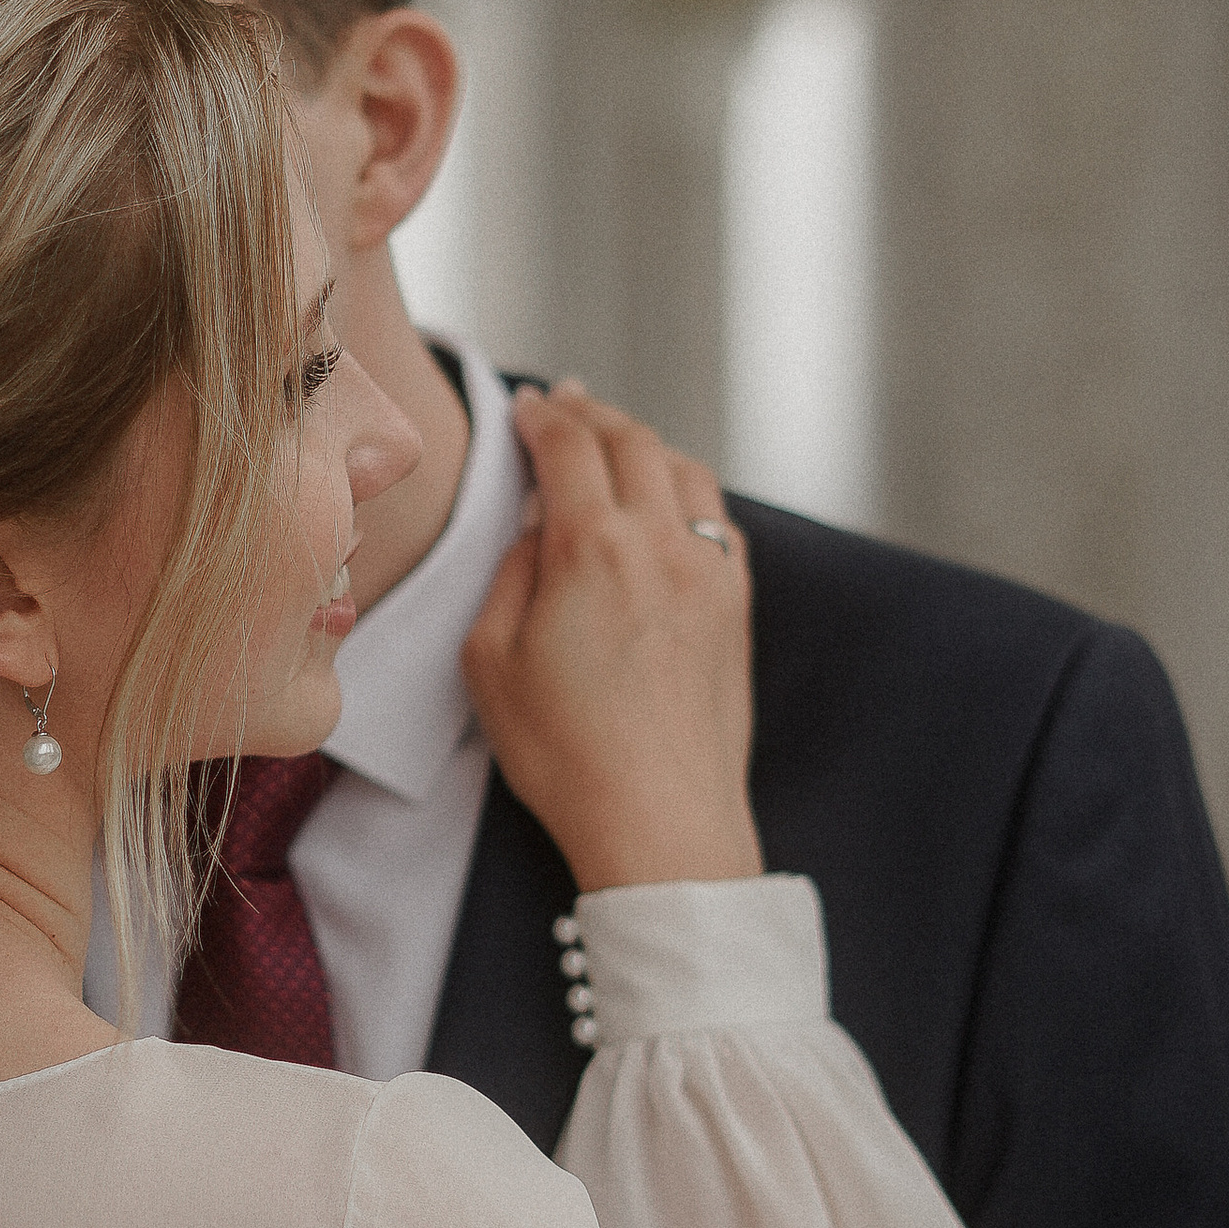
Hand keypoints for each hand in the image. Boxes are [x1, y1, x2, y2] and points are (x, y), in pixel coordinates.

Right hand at [462, 382, 758, 890]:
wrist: (662, 822)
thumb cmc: (565, 754)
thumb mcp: (490, 660)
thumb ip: (511, 572)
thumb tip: (539, 527)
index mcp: (592, 547)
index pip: (567, 445)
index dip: (540, 416)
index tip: (524, 408)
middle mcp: (662, 544)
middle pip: (631, 441)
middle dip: (592, 413)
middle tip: (564, 405)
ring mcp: (711, 573)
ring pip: (685, 471)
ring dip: (645, 444)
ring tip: (615, 444)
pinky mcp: (738, 608)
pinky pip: (718, 520)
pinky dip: (687, 492)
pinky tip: (669, 505)